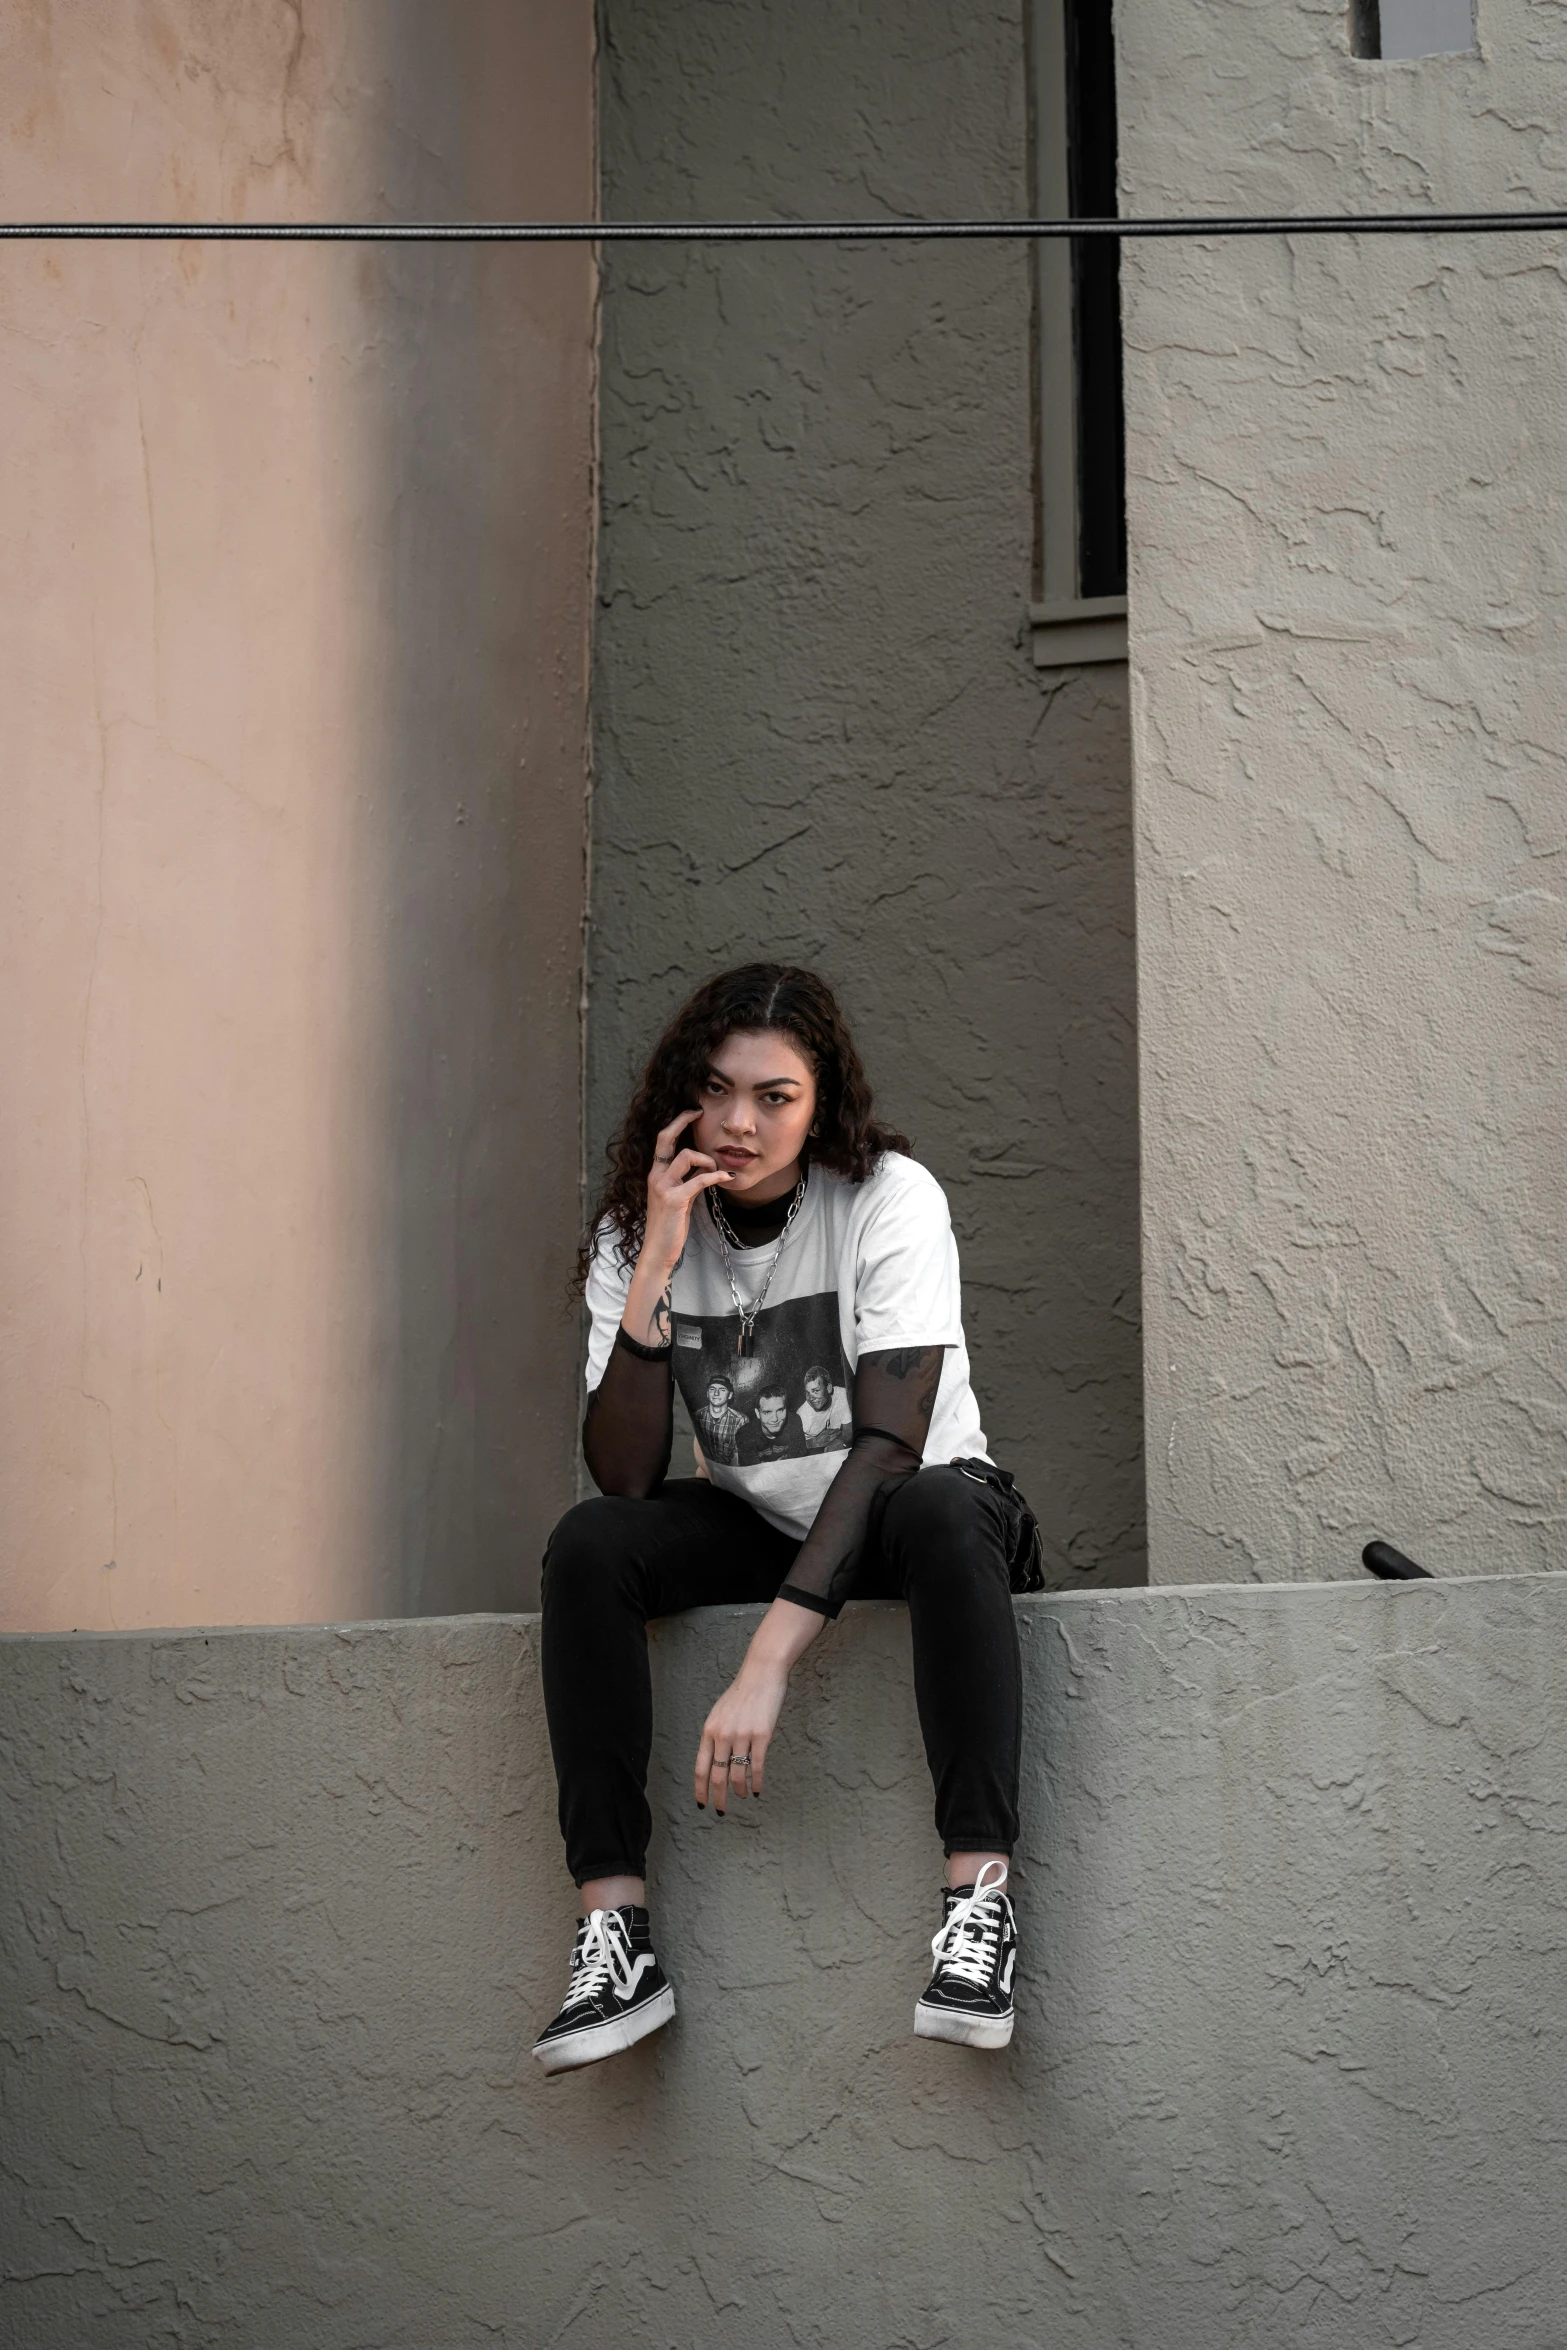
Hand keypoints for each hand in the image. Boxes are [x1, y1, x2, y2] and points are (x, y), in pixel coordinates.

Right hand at [642, 1106, 731, 1276]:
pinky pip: (699, 1179)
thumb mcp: (678, 1198)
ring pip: (686, 1155)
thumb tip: (705, 1168)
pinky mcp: (674, 1200)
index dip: (676, 1123)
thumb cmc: (670, 1226)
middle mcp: (656, 1176)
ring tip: (717, 1170)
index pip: (662, 1140)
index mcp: (656, 1174)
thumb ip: (687, 1181)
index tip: (692, 1112)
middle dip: (682, 1121)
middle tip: (698, 1113)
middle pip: (665, 1138)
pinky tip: (727, 1177)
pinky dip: (716, 1176)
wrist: (659, 1250)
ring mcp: (663, 1187)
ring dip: (706, 1159)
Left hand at [693, 1655, 787, 1812]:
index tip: (702, 1804)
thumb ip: (715, 1735)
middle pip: (717, 1776)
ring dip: (739, 1790)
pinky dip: (757, 1782)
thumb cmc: (741, 1693)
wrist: (762, 1674)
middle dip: (718, 1798)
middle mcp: (722, 1735)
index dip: (700, 1790)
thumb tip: (714, 1761)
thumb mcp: (720, 1713)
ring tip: (742, 1796)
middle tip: (721, 1811)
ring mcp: (742, 1736)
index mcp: (709, 1730)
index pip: (700, 1768)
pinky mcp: (762, 1736)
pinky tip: (757, 1790)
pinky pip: (757, 1767)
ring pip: (738, 1774)